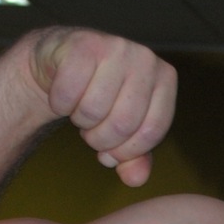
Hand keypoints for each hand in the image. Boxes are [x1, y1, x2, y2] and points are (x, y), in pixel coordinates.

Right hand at [27, 28, 176, 186]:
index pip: (152, 132)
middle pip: (122, 124)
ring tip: (80, 107)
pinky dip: (59, 103)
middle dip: (99, 139)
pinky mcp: (82, 44)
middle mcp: (145, 58)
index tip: (111, 150)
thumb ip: (134, 159)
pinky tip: (63, 94)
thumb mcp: (123, 133)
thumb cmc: (100, 98)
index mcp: (165, 79)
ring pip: (93, 110)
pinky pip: (68, 94)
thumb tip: (135, 179)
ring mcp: (115, 47)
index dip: (126, 152)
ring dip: (79, 120)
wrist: (62, 64)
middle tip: (91, 129)